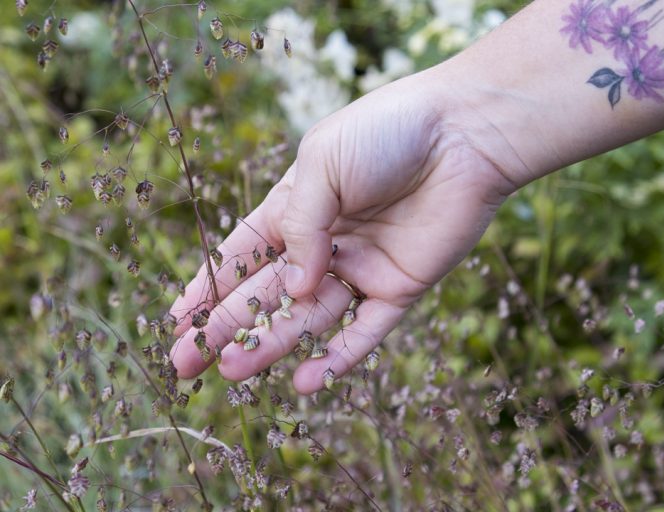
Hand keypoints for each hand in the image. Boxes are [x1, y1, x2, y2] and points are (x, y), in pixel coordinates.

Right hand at [169, 70, 516, 393]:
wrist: (463, 135)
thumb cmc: (388, 133)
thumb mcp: (323, 163)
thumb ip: (300, 226)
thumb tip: (293, 287)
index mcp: (297, 207)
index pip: (242, 255)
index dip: (208, 287)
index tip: (177, 321)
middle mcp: (325, 243)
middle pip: (266, 294)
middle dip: (226, 327)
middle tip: (186, 364)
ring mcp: (361, 268)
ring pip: (307, 318)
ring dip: (271, 345)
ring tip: (232, 373)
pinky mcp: (399, 288)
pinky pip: (365, 332)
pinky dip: (338, 358)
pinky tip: (306, 383)